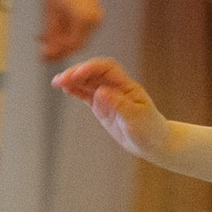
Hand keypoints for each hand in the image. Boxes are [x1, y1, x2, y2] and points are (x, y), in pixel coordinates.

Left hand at [40, 0, 104, 60]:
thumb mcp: (51, 12)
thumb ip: (50, 34)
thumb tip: (46, 53)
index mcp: (84, 21)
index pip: (71, 46)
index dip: (56, 53)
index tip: (41, 56)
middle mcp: (94, 21)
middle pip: (77, 44)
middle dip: (59, 49)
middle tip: (42, 51)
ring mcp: (97, 17)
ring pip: (79, 38)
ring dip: (63, 41)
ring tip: (45, 40)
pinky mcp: (95, 13)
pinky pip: (82, 29)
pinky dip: (69, 32)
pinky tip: (55, 30)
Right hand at [52, 57, 171, 159]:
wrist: (154, 143)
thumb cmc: (150, 130)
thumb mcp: (136, 119)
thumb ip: (118, 105)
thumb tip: (100, 92)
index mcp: (127, 86)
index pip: (107, 68)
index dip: (91, 68)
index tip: (78, 74)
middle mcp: (116, 87)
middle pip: (93, 72)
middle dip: (77, 72)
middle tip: (61, 79)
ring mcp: (108, 96)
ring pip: (87, 82)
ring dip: (72, 80)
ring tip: (56, 82)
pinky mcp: (102, 106)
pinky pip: (86, 94)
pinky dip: (75, 90)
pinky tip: (64, 88)